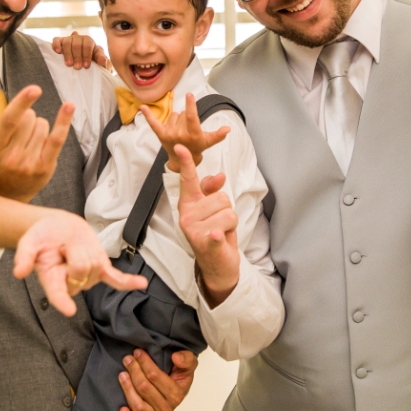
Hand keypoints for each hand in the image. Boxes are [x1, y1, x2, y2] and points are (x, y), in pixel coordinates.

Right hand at [0, 87, 73, 202]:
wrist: (4, 193)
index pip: (10, 121)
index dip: (22, 103)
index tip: (35, 88)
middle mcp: (11, 158)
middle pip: (29, 119)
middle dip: (26, 117)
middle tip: (18, 132)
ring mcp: (29, 164)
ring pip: (42, 126)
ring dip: (38, 126)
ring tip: (27, 141)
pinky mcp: (45, 168)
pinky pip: (57, 139)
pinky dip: (64, 121)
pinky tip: (69, 106)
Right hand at [13, 211, 146, 316]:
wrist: (56, 227)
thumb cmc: (42, 236)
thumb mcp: (29, 241)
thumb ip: (24, 256)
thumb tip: (19, 272)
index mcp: (51, 279)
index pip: (57, 293)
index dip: (63, 301)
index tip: (69, 310)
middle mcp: (71, 282)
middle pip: (81, 270)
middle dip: (75, 252)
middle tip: (63, 246)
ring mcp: (88, 277)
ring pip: (96, 266)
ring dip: (86, 250)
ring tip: (73, 246)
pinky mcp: (101, 269)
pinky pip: (116, 280)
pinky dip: (128, 283)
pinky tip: (140, 284)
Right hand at [51, 30, 110, 71]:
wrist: (82, 61)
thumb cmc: (91, 61)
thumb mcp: (98, 60)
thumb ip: (101, 59)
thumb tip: (103, 60)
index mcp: (88, 41)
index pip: (87, 45)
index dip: (87, 55)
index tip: (86, 66)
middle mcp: (78, 38)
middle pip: (77, 44)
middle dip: (77, 56)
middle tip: (77, 67)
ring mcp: (68, 39)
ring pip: (67, 42)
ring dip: (68, 54)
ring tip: (69, 64)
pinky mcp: (59, 42)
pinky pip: (56, 40)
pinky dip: (56, 45)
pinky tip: (58, 52)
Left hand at [118, 350, 196, 410]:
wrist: (178, 388)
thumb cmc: (180, 375)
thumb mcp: (189, 364)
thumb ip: (187, 359)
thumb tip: (176, 357)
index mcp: (177, 394)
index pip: (155, 376)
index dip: (144, 362)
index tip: (137, 352)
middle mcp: (167, 408)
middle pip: (144, 388)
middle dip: (134, 371)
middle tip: (127, 359)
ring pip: (138, 405)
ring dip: (127, 389)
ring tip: (122, 374)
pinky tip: (121, 409)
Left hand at [143, 93, 229, 172]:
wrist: (182, 161)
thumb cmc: (197, 147)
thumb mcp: (208, 142)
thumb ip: (218, 135)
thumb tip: (227, 129)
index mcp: (193, 135)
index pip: (191, 118)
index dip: (191, 105)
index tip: (190, 94)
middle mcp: (180, 135)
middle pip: (182, 114)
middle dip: (186, 117)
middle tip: (188, 128)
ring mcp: (169, 134)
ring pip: (173, 115)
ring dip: (177, 119)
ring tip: (180, 129)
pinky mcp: (161, 134)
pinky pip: (153, 122)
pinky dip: (148, 115)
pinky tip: (142, 107)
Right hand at [172, 145, 238, 304]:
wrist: (216, 263)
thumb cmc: (214, 233)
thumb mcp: (213, 208)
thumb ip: (212, 190)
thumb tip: (219, 176)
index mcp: (189, 204)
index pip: (188, 180)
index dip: (187, 163)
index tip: (180, 147)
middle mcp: (188, 215)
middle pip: (222, 198)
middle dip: (227, 211)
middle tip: (219, 224)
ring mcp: (194, 230)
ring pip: (229, 213)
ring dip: (230, 224)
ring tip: (221, 233)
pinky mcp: (205, 244)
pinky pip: (214, 233)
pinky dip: (216, 235)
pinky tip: (214, 236)